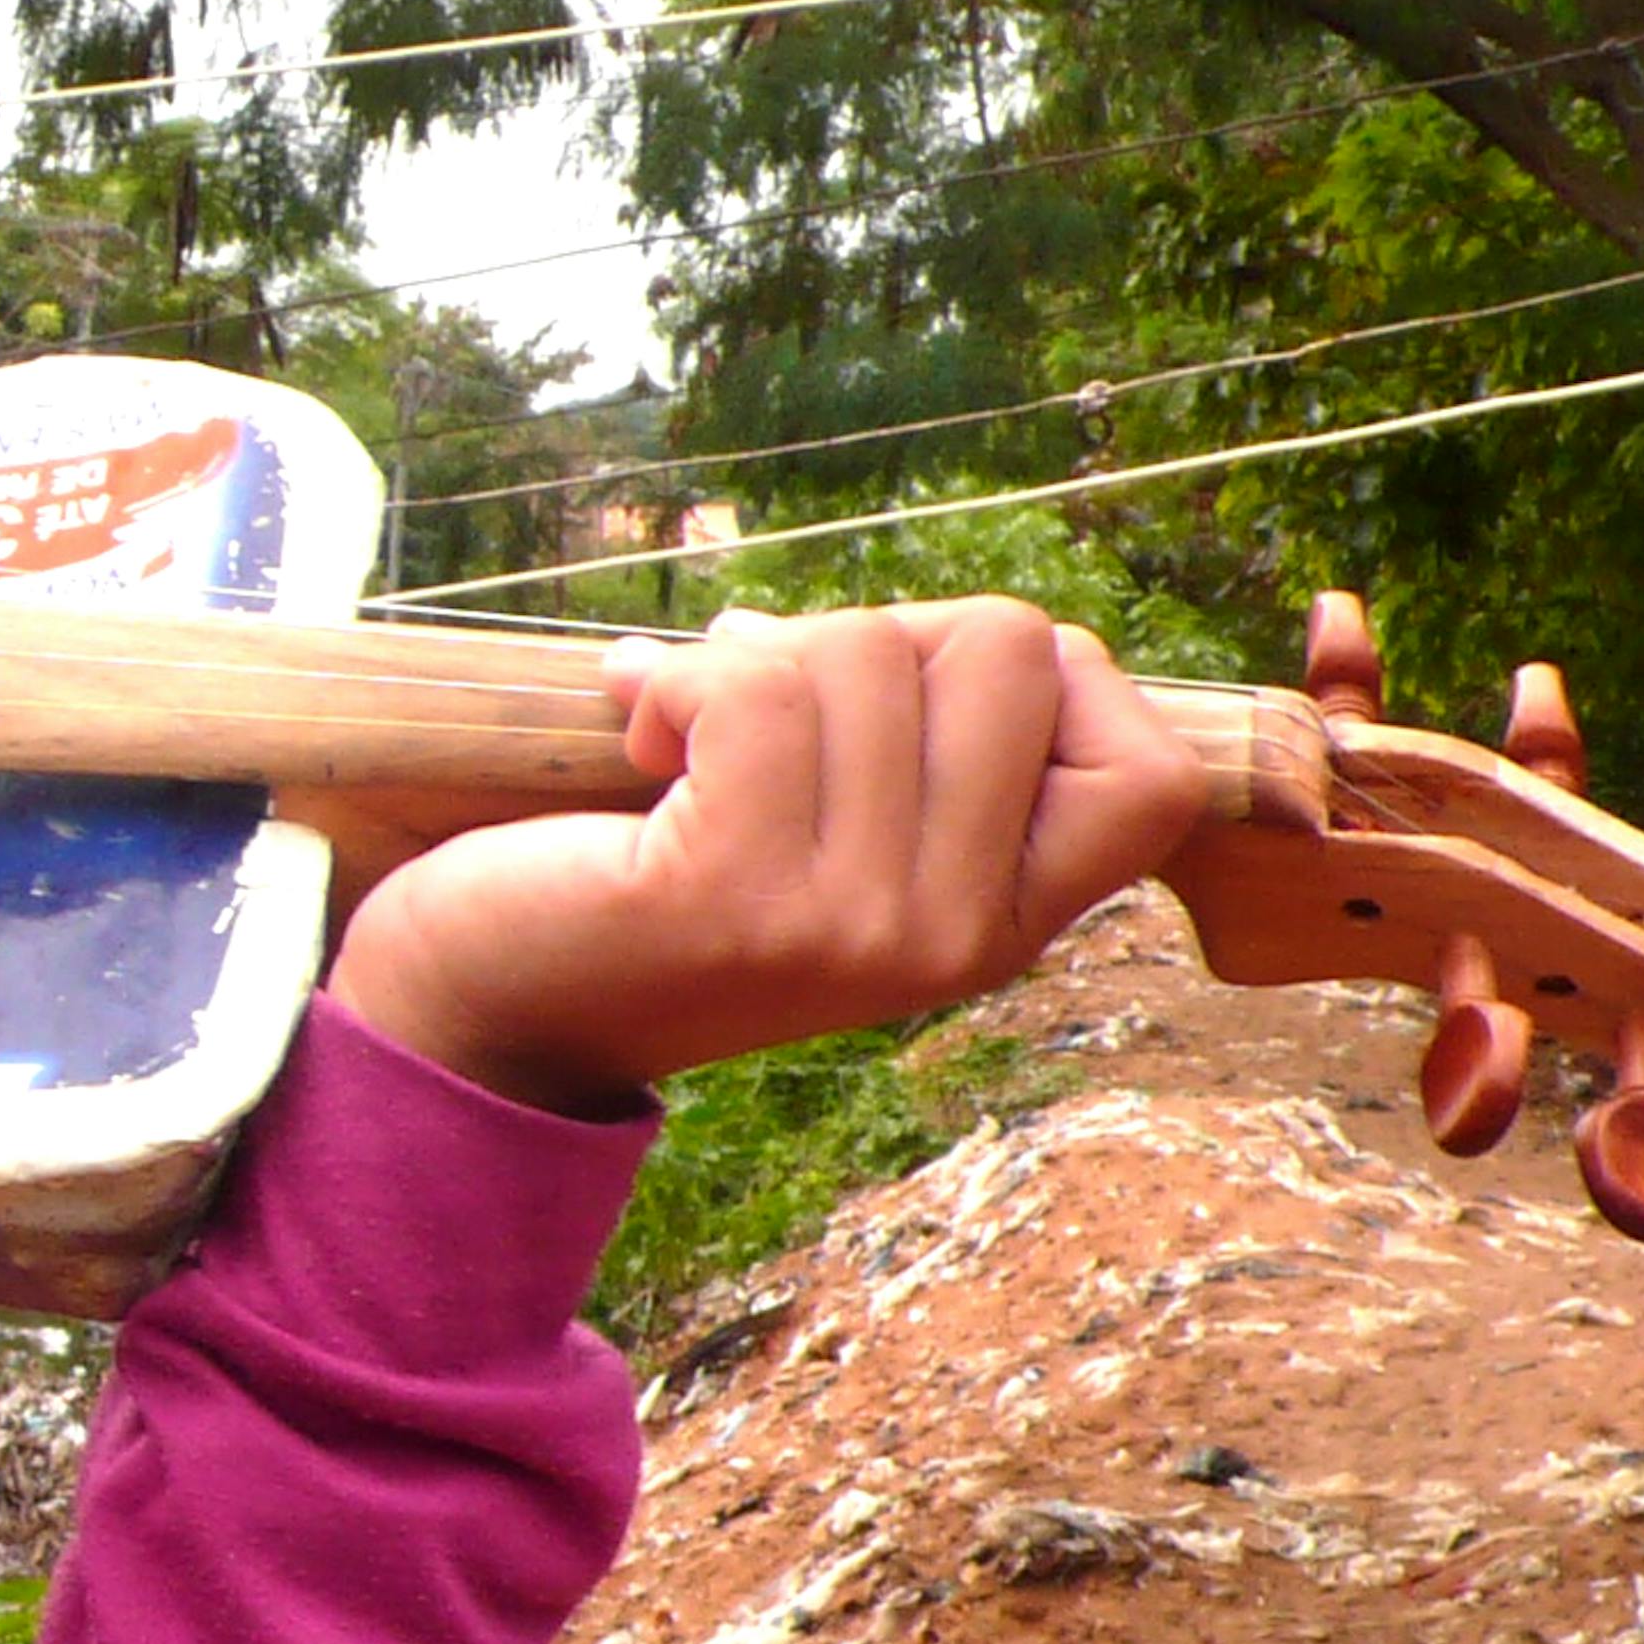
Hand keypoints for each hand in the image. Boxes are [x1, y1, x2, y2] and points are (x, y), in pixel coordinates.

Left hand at [320, 598, 1219, 1113]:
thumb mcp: (837, 832)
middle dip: (877, 632)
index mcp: (1001, 928)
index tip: (925, 700)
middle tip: (777, 711)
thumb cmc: (660, 885)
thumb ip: (919, 745)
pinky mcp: (733, 895)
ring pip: (868, 649)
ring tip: (688, 734)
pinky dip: (677, 676)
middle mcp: (950, 941)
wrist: (491, 1017)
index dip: (1064, 679)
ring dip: (758, 653)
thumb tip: (925, 627)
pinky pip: (759, 685)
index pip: (1152, 773)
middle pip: (1009, 649)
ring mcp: (852, 926)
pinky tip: (634, 735)